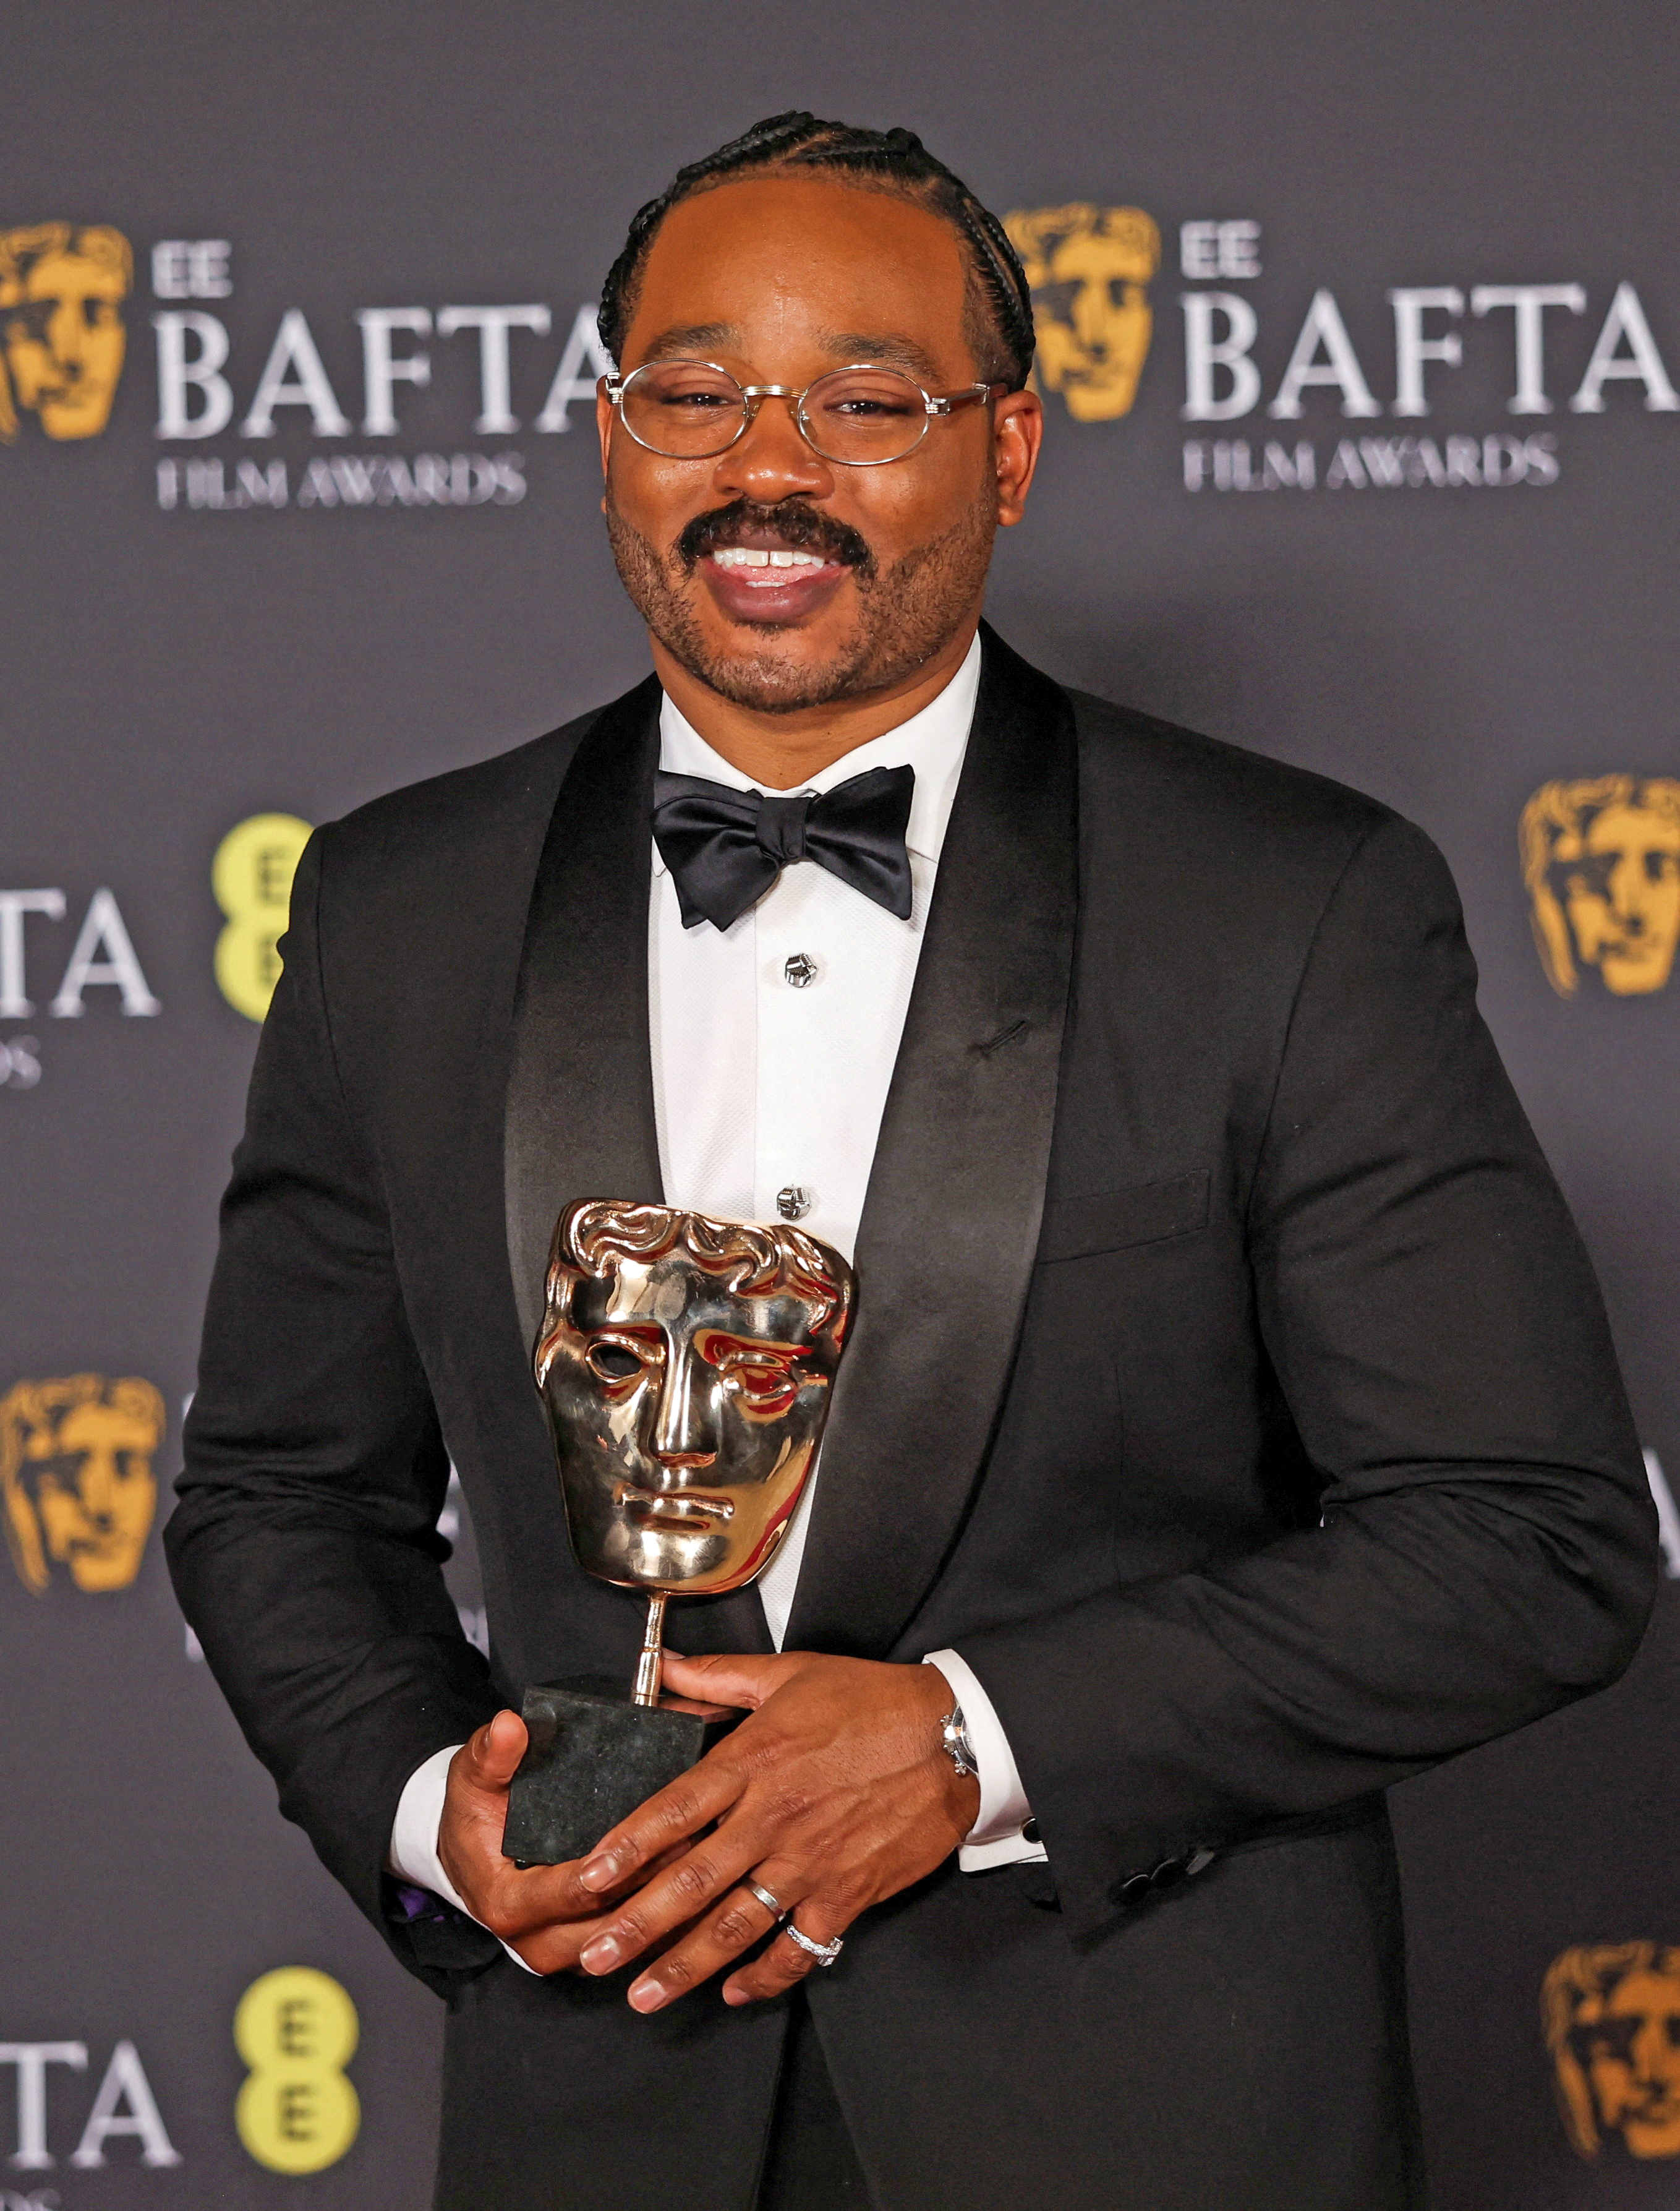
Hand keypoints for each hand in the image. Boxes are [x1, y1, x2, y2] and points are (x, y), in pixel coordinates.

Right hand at [436, 1710, 684, 1974]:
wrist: (467, 1857)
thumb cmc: (474, 1815)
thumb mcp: (473, 1778)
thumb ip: (492, 1754)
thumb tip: (510, 1726)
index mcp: (507, 1904)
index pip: (573, 1890)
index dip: (618, 1866)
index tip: (662, 1833)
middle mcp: (534, 1940)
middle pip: (610, 1921)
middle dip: (657, 1887)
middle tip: (704, 1843)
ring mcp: (563, 1953)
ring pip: (628, 1941)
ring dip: (670, 1909)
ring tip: (711, 1864)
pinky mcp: (586, 1953)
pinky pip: (633, 1946)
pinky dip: (667, 1923)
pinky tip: (702, 1891)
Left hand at [570, 1650, 979, 2011]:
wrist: (955, 1737)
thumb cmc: (873, 1701)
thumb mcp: (792, 1675)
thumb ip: (721, 1677)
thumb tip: (668, 1670)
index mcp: (754, 1761)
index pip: (674, 1810)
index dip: (626, 1848)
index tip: (586, 1879)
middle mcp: (773, 1819)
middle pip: (692, 1881)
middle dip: (637, 1926)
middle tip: (594, 1957)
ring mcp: (810, 1863)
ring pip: (735, 1926)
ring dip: (686, 1966)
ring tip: (644, 1997)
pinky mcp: (847, 1894)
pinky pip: (799, 1947)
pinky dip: (766, 1976)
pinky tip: (736, 1992)